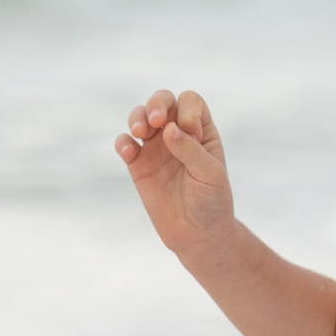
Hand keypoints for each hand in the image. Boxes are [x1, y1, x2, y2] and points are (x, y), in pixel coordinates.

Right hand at [114, 89, 233, 258]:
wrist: (198, 235)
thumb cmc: (212, 202)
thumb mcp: (210, 175)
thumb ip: (191, 150)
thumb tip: (168, 129)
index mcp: (201, 130)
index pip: (190, 102)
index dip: (188, 112)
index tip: (193, 136)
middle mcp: (177, 133)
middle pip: (162, 100)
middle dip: (157, 103)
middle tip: (157, 121)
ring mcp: (155, 148)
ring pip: (140, 117)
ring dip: (137, 117)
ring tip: (140, 132)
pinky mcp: (138, 165)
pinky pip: (124, 144)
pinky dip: (123, 143)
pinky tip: (130, 152)